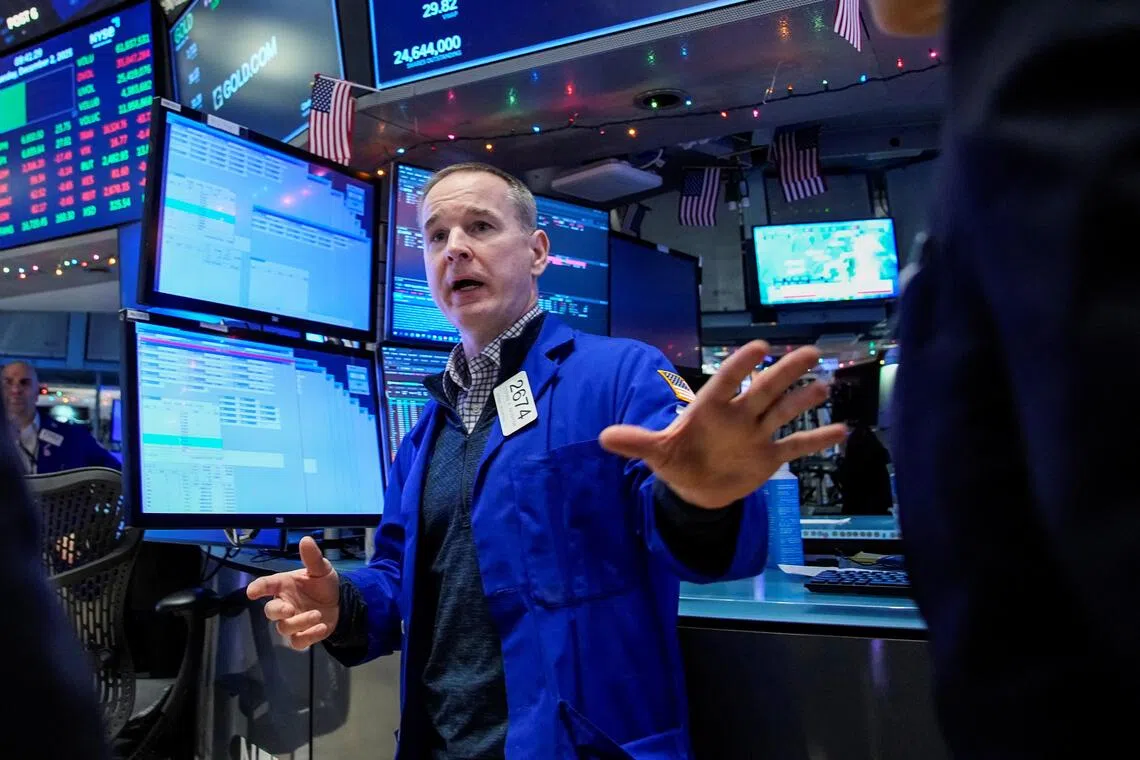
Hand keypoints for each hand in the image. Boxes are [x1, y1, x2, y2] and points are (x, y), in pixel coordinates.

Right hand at [246, 536, 339, 650]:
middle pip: (270, 611)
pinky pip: (298, 641)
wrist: (340, 601)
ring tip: (317, 614)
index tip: (252, 592)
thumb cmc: (323, 584)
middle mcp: (284, 604)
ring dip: (300, 623)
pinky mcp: (302, 635)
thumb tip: (306, 539)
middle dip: (277, 611)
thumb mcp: (321, 569)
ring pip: (284, 628)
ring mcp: (292, 621)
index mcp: (284, 585)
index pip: (266, 585)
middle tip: (289, 610)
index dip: (257, 588)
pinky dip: (309, 636)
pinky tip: (322, 627)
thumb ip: (312, 557)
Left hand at [599, 341, 846, 508]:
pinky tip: (842, 430)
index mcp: (710, 409)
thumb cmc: (676, 460)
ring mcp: (756, 434)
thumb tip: (603, 438)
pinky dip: (817, 440)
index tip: (761, 346)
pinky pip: (796, 446)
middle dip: (785, 371)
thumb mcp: (656, 453)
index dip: (742, 365)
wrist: (695, 489)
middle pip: (764, 389)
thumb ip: (636, 442)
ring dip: (804, 400)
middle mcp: (738, 416)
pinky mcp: (769, 457)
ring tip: (825, 385)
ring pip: (784, 411)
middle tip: (810, 351)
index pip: (727, 381)